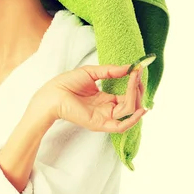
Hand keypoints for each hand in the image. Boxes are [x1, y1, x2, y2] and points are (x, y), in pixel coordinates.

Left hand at [30, 64, 147, 132]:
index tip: (139, 70)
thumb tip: (129, 67)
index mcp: (105, 99)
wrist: (53, 93)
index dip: (134, 84)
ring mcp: (104, 117)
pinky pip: (121, 126)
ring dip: (135, 97)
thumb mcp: (92, 72)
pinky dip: (132, 119)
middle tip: (137, 75)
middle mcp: (107, 109)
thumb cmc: (67, 83)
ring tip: (134, 82)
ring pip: (129, 112)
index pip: (127, 95)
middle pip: (131, 103)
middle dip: (137, 89)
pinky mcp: (100, 124)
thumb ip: (111, 71)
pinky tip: (139, 108)